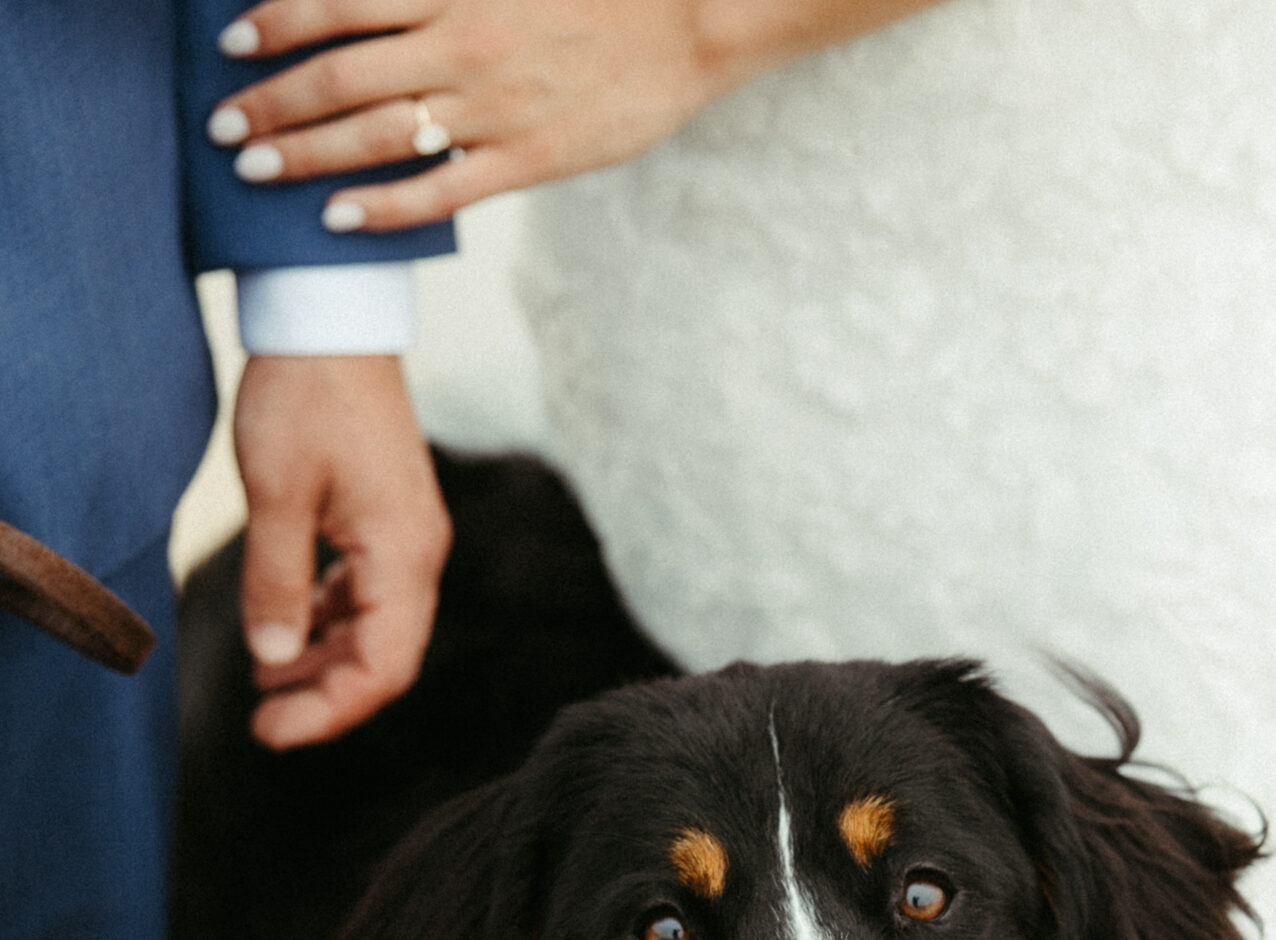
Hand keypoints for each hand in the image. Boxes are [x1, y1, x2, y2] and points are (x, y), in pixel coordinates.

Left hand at [205, 0, 941, 233]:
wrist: (689, 23)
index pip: (338, 1)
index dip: (276, 22)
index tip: (232, 44)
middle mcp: (461, 41)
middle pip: (338, 72)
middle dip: (271, 100)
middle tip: (223, 128)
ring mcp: (493, 105)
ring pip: (375, 131)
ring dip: (305, 152)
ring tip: (256, 169)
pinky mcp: (529, 158)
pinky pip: (439, 190)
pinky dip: (382, 206)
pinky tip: (337, 219)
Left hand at [232, 353, 449, 748]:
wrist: (330, 315)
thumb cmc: (304, 395)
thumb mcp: (276, 494)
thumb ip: (276, 582)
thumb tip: (274, 660)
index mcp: (402, 555)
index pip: (382, 668)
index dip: (330, 711)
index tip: (271, 731)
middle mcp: (417, 555)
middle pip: (384, 659)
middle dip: (325, 697)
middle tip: (261, 723)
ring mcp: (406, 538)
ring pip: (375, 630)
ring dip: (323, 662)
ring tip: (266, 682)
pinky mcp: (387, 520)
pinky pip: (366, 594)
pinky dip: (327, 621)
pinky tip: (286, 627)